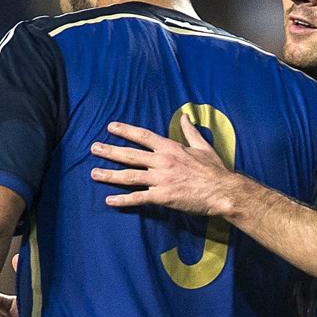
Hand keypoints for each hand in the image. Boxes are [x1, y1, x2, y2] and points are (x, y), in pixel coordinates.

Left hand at [90, 118, 233, 214]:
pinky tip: (109, 200)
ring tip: (94, 173)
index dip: (125, 130)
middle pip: (130, 155)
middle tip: (94, 148)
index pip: (143, 136)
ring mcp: (161, 179)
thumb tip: (185, 116)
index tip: (111, 127)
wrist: (222, 191)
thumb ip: (190, 132)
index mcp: (171, 148)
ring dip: (109, 175)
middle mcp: (162, 161)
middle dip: (109, 151)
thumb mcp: (203, 146)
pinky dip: (123, 200)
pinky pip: (138, 197)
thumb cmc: (214, 170)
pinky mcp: (162, 196)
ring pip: (129, 176)